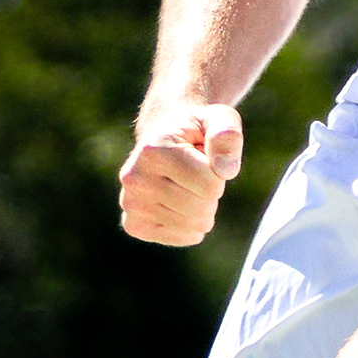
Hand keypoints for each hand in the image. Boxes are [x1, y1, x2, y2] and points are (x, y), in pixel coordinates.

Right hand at [120, 103, 243, 245]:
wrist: (162, 139)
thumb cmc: (196, 131)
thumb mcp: (219, 120)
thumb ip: (226, 136)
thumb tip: (226, 170)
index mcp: (153, 151)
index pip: (210, 185)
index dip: (220, 173)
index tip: (205, 158)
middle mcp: (134, 179)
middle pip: (202, 208)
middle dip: (212, 193)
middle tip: (198, 174)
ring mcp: (130, 205)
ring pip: (194, 226)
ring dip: (204, 209)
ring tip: (188, 186)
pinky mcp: (134, 225)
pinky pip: (183, 237)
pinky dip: (192, 225)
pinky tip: (180, 203)